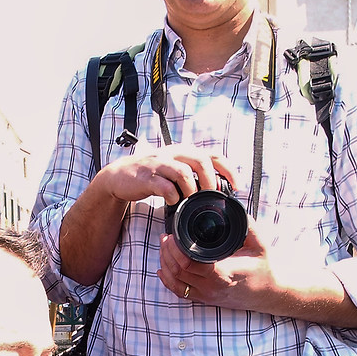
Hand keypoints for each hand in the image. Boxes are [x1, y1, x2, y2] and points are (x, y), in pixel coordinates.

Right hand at [93, 147, 236, 208]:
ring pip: (184, 172)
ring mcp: (160, 164)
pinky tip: (172, 202)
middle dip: (210, 180)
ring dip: (192, 189)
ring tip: (191, 201)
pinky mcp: (147, 177)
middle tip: (212, 196)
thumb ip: (193, 175)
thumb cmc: (152, 175)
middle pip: (201, 160)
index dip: (228, 169)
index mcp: (184, 152)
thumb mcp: (175, 170)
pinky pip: (165, 186)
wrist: (119, 176)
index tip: (237, 186)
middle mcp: (174, 154)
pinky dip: (173, 196)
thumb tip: (218, 189)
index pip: (213, 154)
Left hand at [157, 225, 285, 310]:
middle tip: (166, 237)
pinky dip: (167, 280)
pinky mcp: (204, 299)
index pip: (190, 263)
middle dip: (167, 252)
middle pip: (178, 271)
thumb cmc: (263, 269)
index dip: (176, 249)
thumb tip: (232, 207)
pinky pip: (179, 292)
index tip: (173, 235)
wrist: (267, 294)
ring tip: (165, 247)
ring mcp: (207, 294)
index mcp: (223, 273)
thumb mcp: (259, 245)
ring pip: (175, 281)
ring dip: (165, 263)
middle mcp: (212, 286)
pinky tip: (163, 268)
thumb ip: (247, 226)